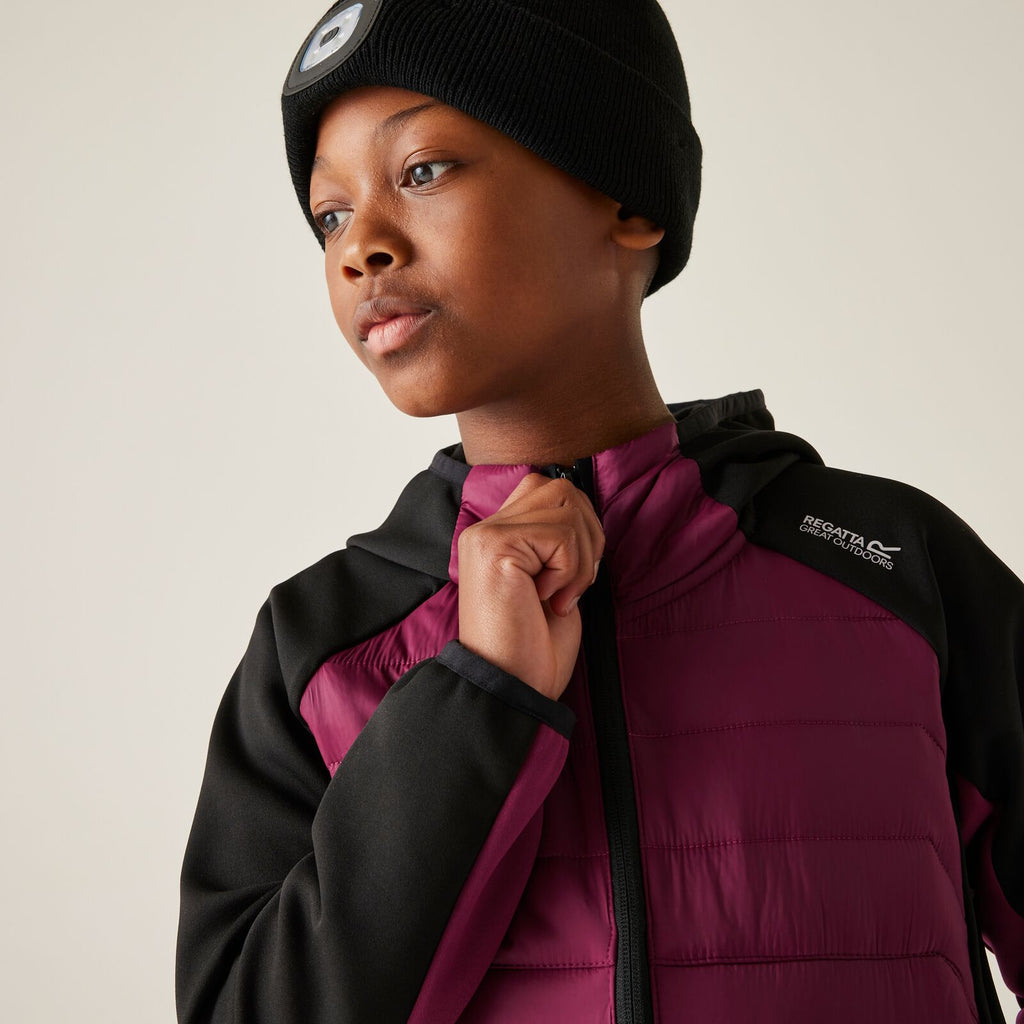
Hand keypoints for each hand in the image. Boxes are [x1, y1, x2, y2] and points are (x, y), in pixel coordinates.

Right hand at [457, 473, 605, 700]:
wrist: (513, 688)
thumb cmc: (535, 646)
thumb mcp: (554, 580)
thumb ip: (560, 539)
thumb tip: (585, 507)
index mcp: (497, 534)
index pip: (549, 488)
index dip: (580, 524)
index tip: (574, 574)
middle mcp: (485, 528)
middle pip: (563, 489)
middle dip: (588, 537)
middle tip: (572, 586)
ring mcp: (487, 535)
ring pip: (567, 508)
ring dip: (581, 559)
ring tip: (559, 597)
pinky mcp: (495, 546)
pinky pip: (562, 535)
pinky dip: (571, 572)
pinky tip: (549, 601)